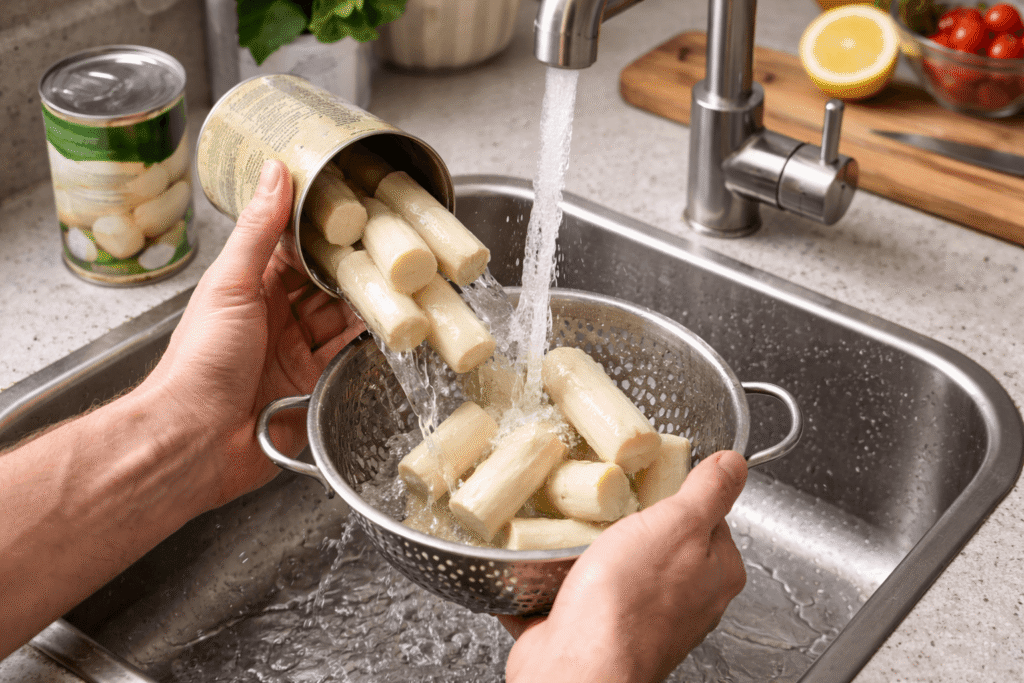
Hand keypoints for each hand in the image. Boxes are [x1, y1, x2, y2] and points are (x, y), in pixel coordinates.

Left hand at [143, 159, 363, 509]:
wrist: (196, 438)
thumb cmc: (200, 361)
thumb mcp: (230, 284)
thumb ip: (258, 231)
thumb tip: (273, 172)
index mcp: (251, 288)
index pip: (297, 251)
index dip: (328, 233)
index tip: (362, 214)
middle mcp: (275, 318)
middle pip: (326, 287)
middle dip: (357, 271)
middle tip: (394, 252)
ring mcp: (295, 353)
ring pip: (342, 322)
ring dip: (367, 308)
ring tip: (400, 288)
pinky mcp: (312, 385)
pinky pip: (347, 359)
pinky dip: (367, 346)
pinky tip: (389, 330)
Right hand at [501, 450, 747, 682]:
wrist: (576, 664)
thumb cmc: (631, 598)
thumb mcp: (680, 524)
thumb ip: (709, 491)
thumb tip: (735, 463)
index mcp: (717, 574)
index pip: (707, 516)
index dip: (677, 493)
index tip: (649, 480)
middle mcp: (685, 602)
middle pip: (659, 539)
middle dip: (628, 519)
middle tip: (605, 502)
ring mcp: (639, 619)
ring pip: (615, 567)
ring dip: (588, 549)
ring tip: (570, 531)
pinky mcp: (595, 631)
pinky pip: (576, 592)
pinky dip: (559, 578)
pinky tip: (547, 564)